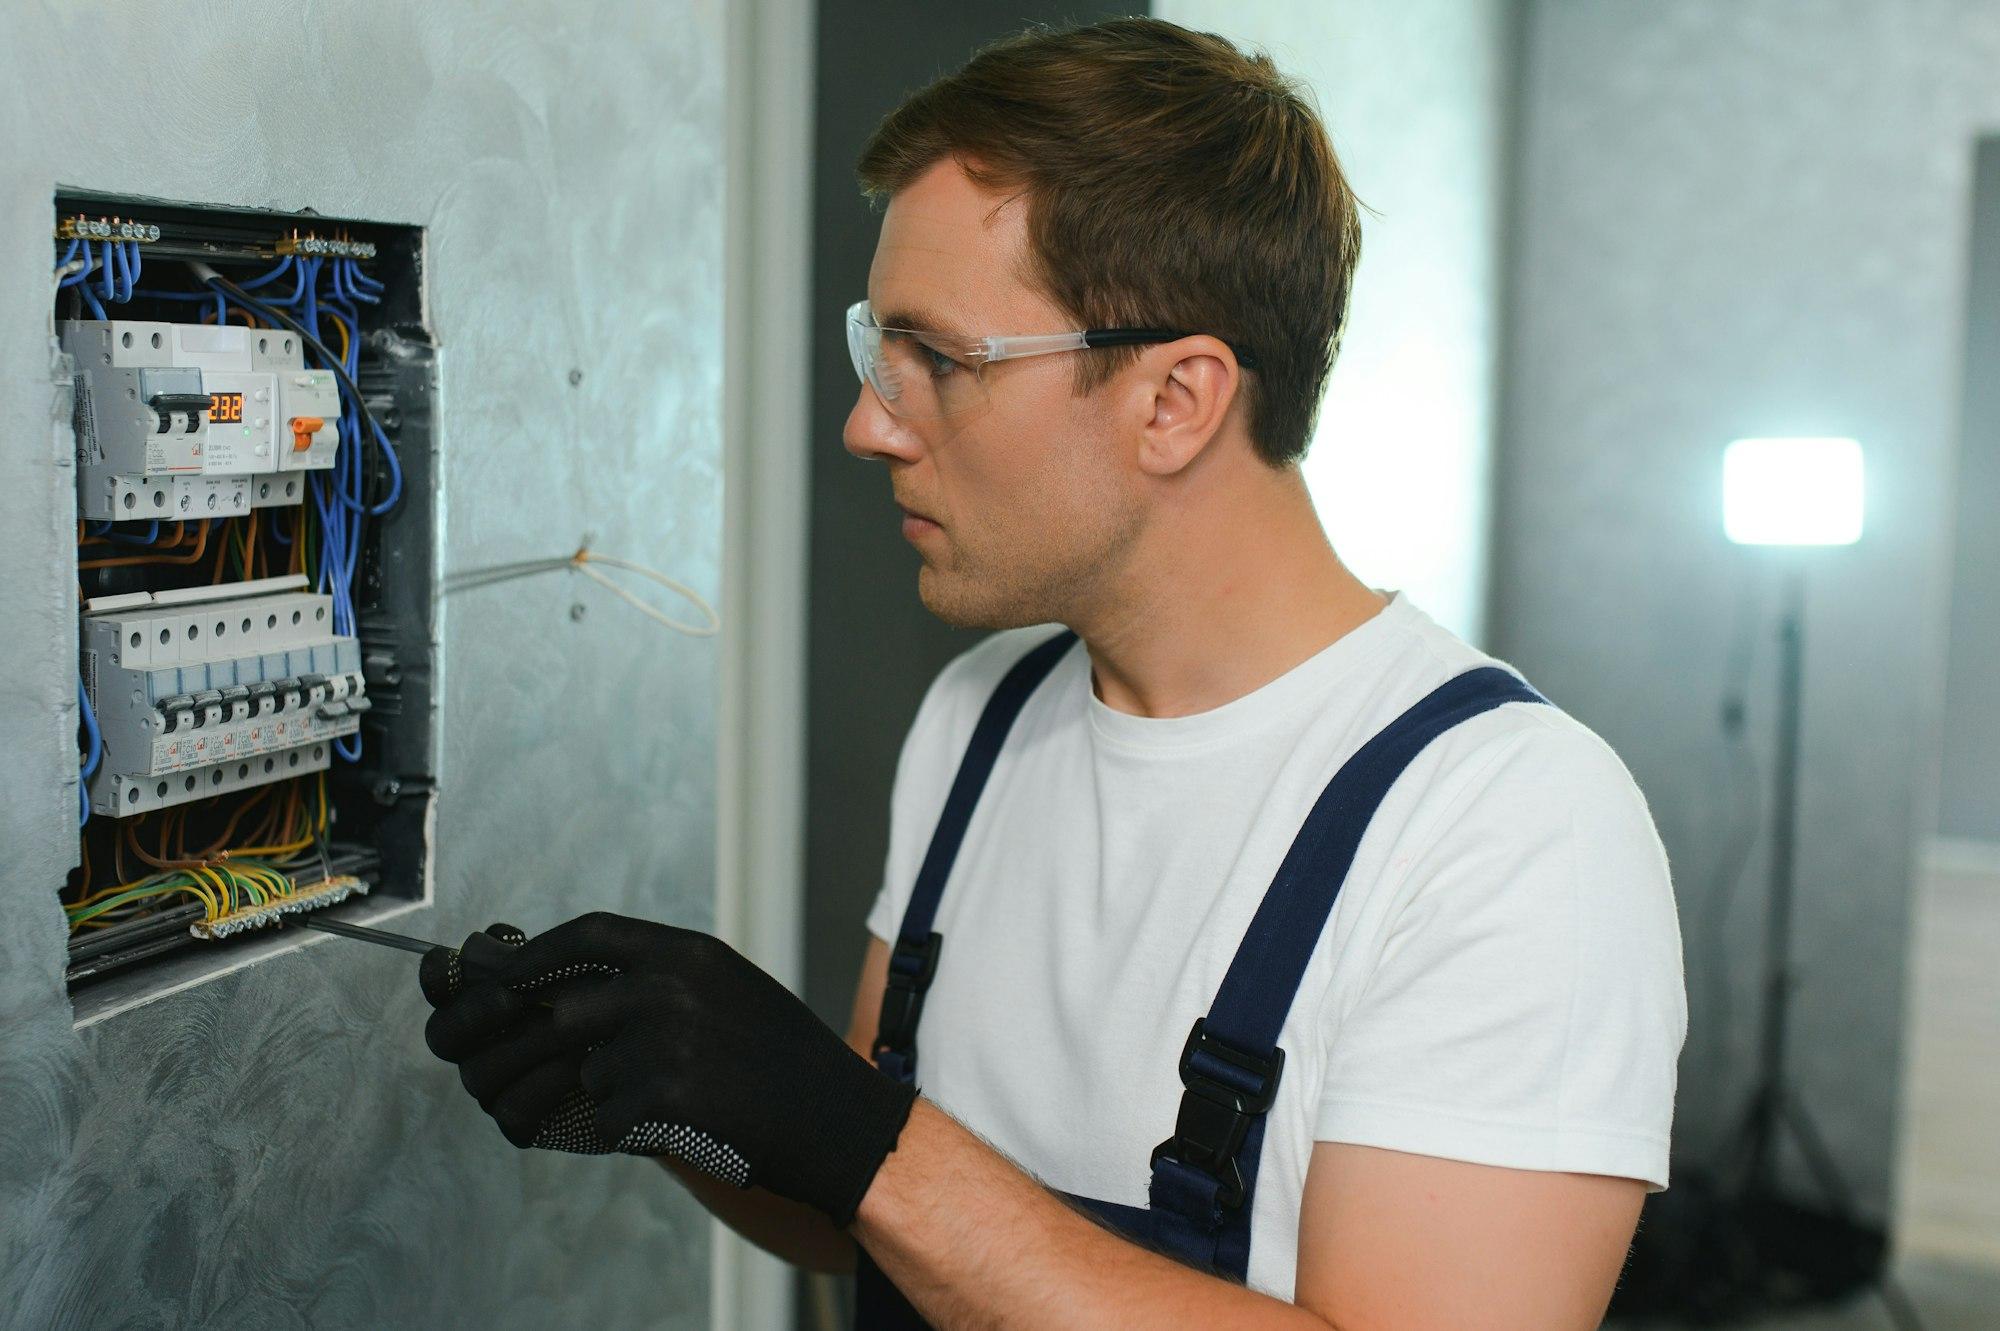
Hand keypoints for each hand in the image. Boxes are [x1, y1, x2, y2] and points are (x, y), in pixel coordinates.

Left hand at [420, 912, 917, 1226]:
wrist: (842, 1122)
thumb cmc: (779, 1064)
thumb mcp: (726, 994)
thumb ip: (654, 984)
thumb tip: (552, 988)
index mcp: (690, 953)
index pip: (588, 936)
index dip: (531, 957)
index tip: (495, 980)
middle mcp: (676, 986)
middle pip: (555, 1010)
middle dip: (503, 1040)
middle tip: (468, 1059)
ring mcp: (671, 1040)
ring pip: (582, 1073)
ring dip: (584, 1096)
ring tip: (616, 1105)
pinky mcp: (668, 1096)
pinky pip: (606, 1120)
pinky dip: (620, 1133)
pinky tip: (665, 1128)